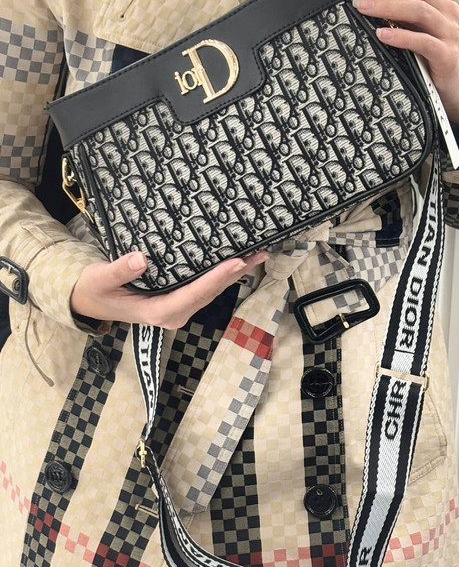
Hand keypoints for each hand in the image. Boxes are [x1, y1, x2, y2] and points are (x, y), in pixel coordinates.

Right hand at [70, 250, 267, 328]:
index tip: (235, 263)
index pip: (193, 294)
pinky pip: (205, 288)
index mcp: (158, 311)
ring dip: (234, 274)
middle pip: (210, 293)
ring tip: (256, 254)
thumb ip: (119, 270)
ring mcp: (178, 308)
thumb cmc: (95, 290)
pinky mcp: (179, 301)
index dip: (216, 278)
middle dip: (235, 273)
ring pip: (211, 291)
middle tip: (259, 253)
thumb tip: (141, 258)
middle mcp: (174, 313)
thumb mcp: (101, 279)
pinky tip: (235, 262)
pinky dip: (221, 274)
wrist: (91, 302)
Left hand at [341, 0, 458, 125]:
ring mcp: (448, 30)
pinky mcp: (446, 54)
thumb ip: (392, 6)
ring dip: (386, 6)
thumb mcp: (409, 23)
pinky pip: (423, 42)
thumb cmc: (424, 50)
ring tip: (360, 6)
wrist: (448, 83)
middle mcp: (445, 6)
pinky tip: (381, 34)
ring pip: (418, 9)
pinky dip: (401, 37)